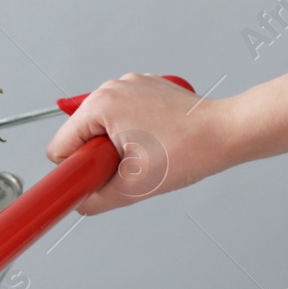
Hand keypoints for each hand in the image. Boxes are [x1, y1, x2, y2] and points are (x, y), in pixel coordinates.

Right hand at [46, 73, 233, 214]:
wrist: (227, 132)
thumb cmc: (189, 149)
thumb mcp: (132, 187)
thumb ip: (94, 200)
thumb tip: (79, 203)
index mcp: (101, 105)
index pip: (59, 146)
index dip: (76, 169)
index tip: (98, 176)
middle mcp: (113, 88)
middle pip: (79, 134)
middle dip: (96, 156)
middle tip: (128, 164)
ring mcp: (131, 85)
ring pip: (100, 126)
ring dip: (113, 144)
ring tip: (144, 152)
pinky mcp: (146, 89)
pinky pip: (121, 116)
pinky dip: (130, 131)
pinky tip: (153, 141)